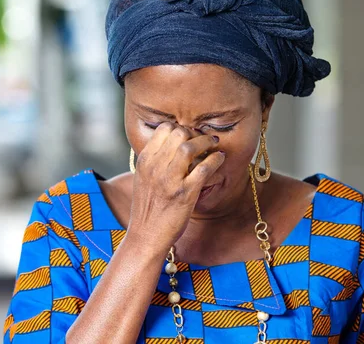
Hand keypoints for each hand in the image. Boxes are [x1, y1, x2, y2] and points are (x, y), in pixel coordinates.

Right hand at [126, 122, 224, 252]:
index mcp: (144, 161)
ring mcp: (170, 181)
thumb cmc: (147, 209)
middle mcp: (155, 167)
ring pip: (190, 147)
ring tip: (214, 144)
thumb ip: (154, 160)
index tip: (189, 134)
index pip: (164, 129)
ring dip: (207, 142)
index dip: (180, 127)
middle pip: (178, 133)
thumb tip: (171, 144)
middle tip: (204, 138)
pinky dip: (215, 160)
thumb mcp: (143, 179)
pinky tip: (220, 159)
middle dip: (195, 133)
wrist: (146, 236)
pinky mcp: (185, 194)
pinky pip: (204, 168)